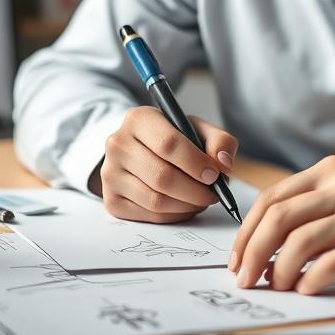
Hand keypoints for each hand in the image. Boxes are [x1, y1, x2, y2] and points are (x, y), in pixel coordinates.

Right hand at [91, 107, 237, 223]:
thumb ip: (219, 141)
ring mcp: (110, 174)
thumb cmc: (175, 139)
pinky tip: (185, 205)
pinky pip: (150, 215)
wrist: (143, 151)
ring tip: (202, 199)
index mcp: (139, 119)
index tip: (214, 175)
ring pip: (156, 200)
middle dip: (195, 190)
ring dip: (188, 205)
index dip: (195, 163)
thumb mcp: (198, 130)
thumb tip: (224, 163)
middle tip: (213, 193)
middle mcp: (118, 145)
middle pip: (162, 177)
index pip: (168, 144)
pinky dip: (175, 215)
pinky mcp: (111, 200)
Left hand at [229, 155, 334, 294]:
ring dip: (277, 271)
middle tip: (245, 280)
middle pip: (278, 219)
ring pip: (299, 241)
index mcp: (334, 172)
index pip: (272, 198)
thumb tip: (265, 243)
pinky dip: (311, 281)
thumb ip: (319, 208)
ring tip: (277, 288)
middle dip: (251, 253)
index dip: (245, 232)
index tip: (236, 259)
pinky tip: (307, 290)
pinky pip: (332, 263)